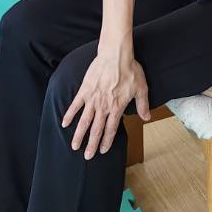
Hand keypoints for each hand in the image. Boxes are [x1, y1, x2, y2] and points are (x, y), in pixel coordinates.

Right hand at [62, 44, 150, 158]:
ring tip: (74, 146)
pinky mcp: (85, 90)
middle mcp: (104, 107)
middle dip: (91, 144)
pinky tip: (64, 123)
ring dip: (79, 134)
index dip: (107, 141)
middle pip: (96, 129)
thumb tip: (147, 117)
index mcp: (117, 107)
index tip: (102, 150)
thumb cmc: (130, 70)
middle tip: (87, 156)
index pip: (111, 129)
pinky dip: (70, 114)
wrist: (116, 55)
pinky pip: (75, 105)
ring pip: (84, 121)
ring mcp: (93, 99)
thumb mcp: (141, 88)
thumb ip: (143, 104)